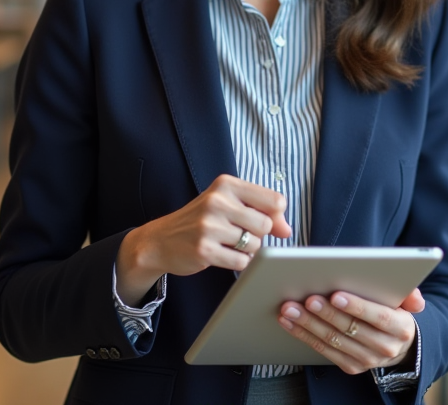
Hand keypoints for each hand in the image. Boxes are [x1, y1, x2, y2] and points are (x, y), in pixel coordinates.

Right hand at [116, 174, 290, 303]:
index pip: (275, 200)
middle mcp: (217, 201)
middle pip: (266, 224)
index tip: (263, 221)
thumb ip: (262, 212)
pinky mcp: (204, 250)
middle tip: (239, 234)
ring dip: (248, 250)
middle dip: (258, 235)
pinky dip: (239, 263)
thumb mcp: (229, 206)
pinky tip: (224, 255)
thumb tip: (287, 230)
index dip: (276, 216)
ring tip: (229, 244)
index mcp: (226, 184)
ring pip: (256, 244)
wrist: (160, 241)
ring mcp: (209, 226)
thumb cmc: (201, 221)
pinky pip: (242, 262)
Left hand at [278, 288, 424, 375]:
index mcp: (401, 328)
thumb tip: (417, 300)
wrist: (398, 345)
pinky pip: (323, 350)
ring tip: (290, 308)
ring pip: (333, 340)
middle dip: (326, 313)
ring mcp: (366, 360)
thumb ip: (410, 293)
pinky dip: (304, 335)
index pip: (379, 317)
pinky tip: (289, 322)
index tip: (336, 294)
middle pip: (351, 329)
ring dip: (308, 324)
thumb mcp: (406, 302)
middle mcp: (385, 348)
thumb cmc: (395, 312)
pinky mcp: (350, 367)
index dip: (357, 306)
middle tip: (307, 298)